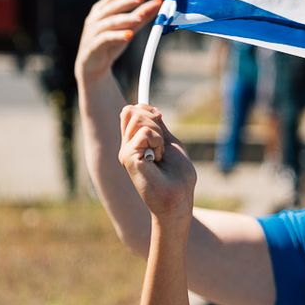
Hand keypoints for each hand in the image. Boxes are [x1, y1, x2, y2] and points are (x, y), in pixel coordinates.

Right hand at [76, 0, 162, 88]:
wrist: (93, 67)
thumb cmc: (110, 44)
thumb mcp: (128, 28)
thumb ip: (141, 16)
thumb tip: (158, 3)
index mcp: (101, 10)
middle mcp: (95, 18)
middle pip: (112, 6)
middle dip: (127, 0)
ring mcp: (92, 32)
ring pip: (110, 22)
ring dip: (126, 18)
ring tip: (140, 17)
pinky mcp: (93, 46)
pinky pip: (106, 39)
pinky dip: (117, 36)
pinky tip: (129, 35)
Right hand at [119, 103, 195, 220]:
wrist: (178, 198)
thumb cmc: (178, 176)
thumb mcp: (169, 142)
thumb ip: (156, 126)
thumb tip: (145, 106)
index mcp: (135, 142)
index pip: (131, 111)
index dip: (147, 109)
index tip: (160, 119)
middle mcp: (126, 146)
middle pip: (131, 110)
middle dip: (153, 119)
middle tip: (162, 142)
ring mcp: (125, 151)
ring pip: (136, 117)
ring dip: (157, 133)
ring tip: (160, 154)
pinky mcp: (127, 157)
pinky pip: (144, 132)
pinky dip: (158, 142)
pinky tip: (158, 159)